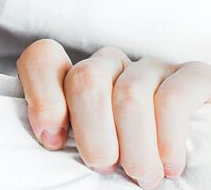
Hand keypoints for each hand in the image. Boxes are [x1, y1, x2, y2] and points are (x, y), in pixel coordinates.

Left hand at [17, 39, 210, 188]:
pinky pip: (172, 98)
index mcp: (76, 78)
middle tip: (105, 166)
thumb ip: (62, 135)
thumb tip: (50, 139)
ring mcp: (151, 67)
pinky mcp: (192, 76)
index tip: (53, 141)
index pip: (42, 59)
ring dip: (134, 145)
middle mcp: (111, 64)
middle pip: (86, 79)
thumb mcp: (88, 149)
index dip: (42, 98)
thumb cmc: (125, 162)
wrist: (192, 171)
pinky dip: (167, 138)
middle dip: (92, 132)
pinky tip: (169, 165)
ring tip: (141, 176)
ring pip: (129, 94)